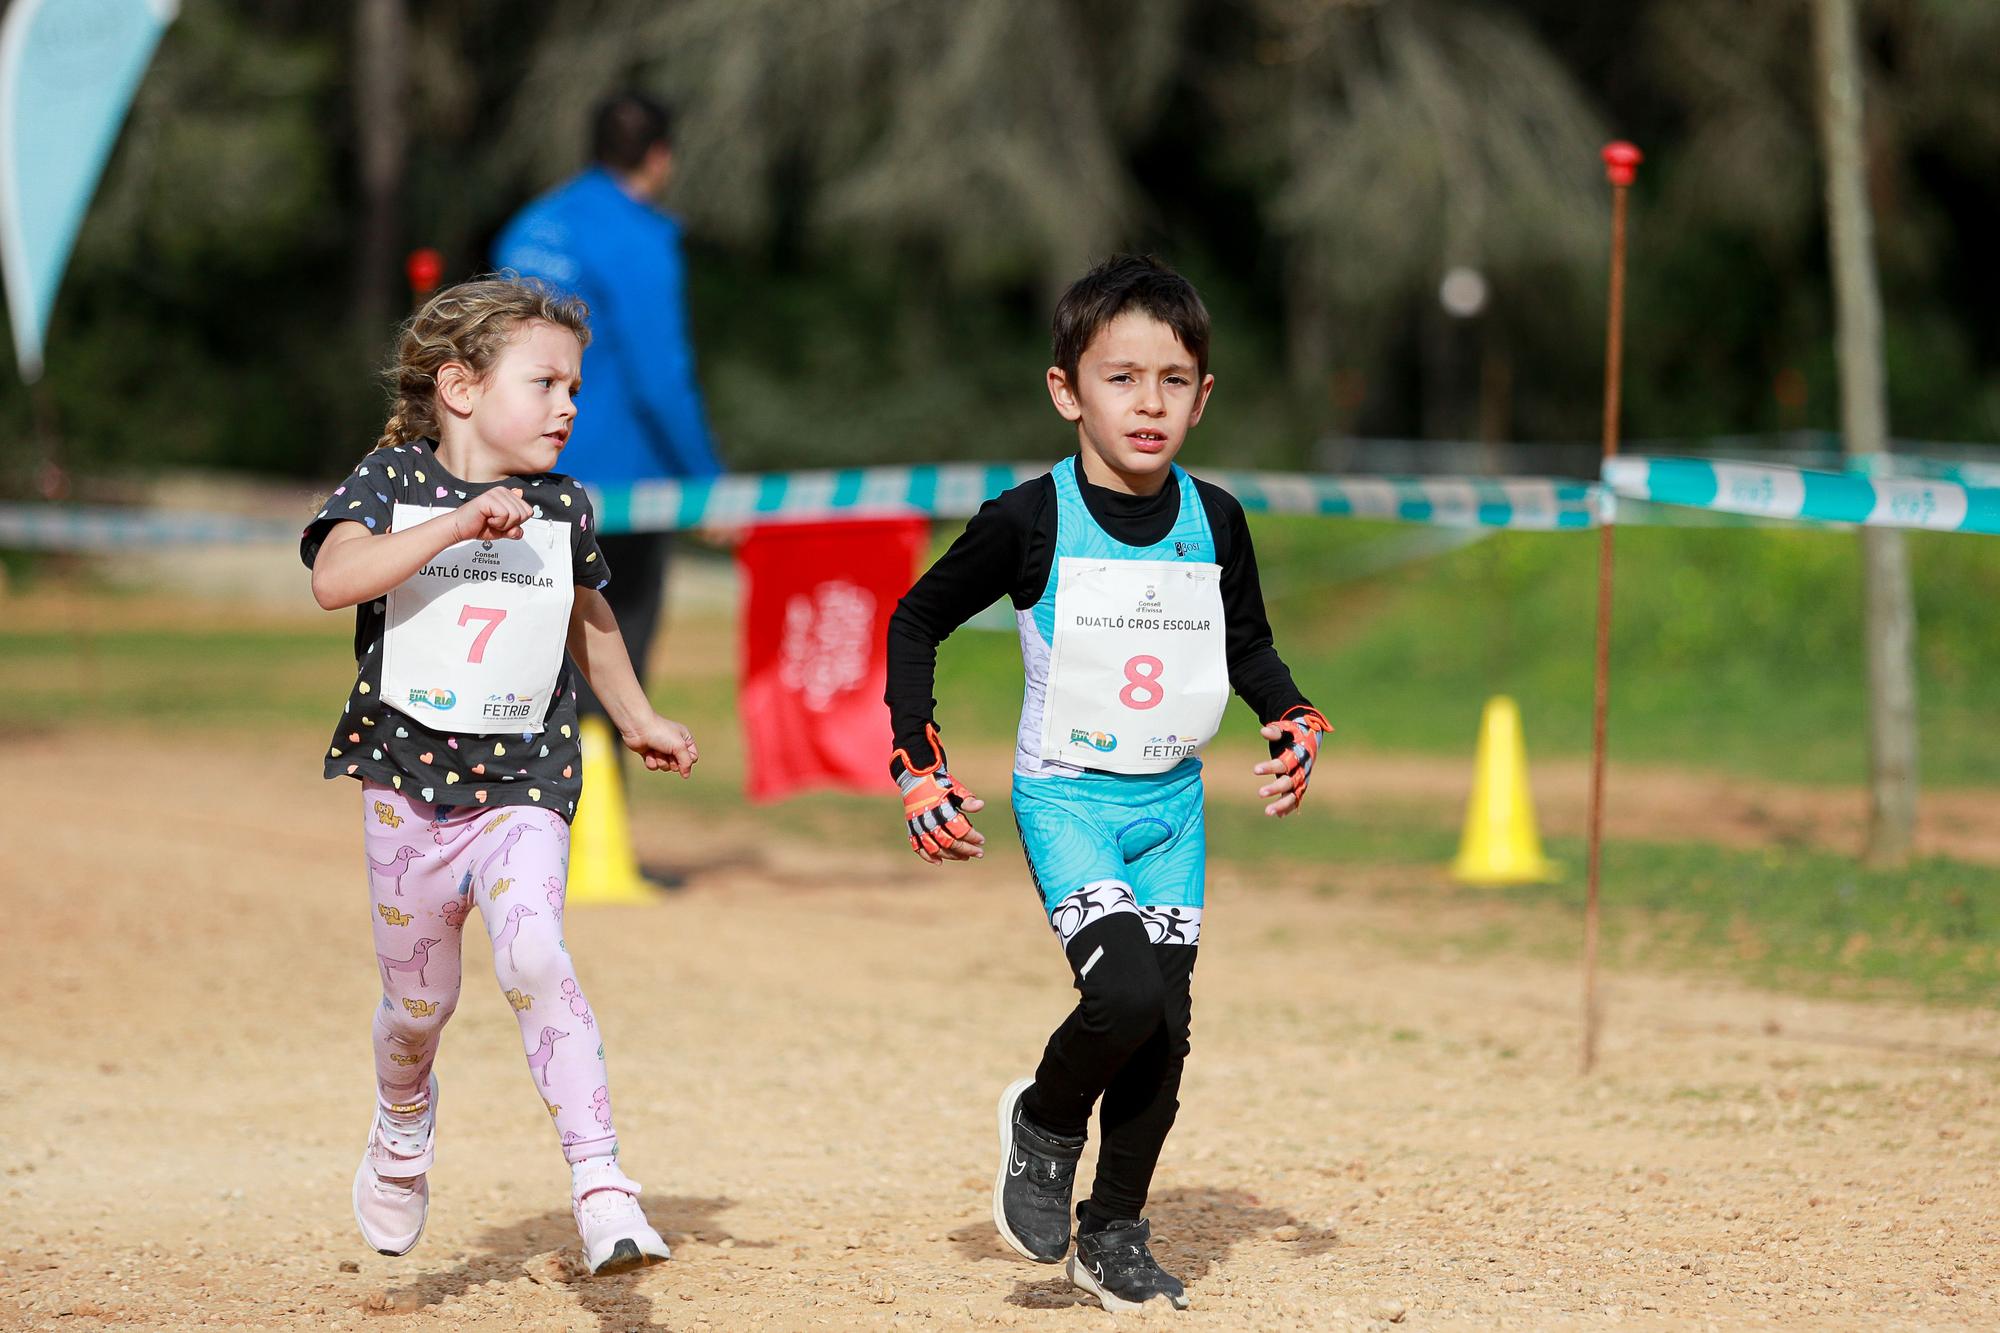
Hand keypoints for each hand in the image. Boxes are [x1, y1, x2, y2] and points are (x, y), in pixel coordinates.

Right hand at [454, 487, 533, 542]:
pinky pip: (505, 515)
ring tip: (491, 521)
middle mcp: (503, 491)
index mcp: (508, 495)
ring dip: (503, 525)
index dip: (517, 523)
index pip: (528, 511)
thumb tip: (531, 513)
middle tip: (495, 523)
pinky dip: (497, 523)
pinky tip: (487, 519)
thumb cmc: (479, 527)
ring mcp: (496, 493)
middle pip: (524, 514)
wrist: (460, 529)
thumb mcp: (504, 529)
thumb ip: (517, 525)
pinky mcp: (488, 498)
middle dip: (511, 525)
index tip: (502, 523)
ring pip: (516, 515)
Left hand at [624, 714, 697, 776]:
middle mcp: (674, 745)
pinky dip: (651, 761)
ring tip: (655, 750)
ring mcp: (662, 750)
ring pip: (666, 767)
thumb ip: (686, 762)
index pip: (693, 758)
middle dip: (671, 761)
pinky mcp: (650, 754)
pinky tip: (647, 752)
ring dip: (660, 760)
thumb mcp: (679, 746)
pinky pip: (654, 766)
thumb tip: (686, 776)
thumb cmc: (661, 733)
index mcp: (685, 739)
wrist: (638, 728)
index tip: (679, 755)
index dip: (686, 760)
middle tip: (666, 752)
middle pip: (678, 765)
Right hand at [891, 724, 984, 863]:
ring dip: (951, 855)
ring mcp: (919, 825)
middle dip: (965, 849)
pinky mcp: (912, 828)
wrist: (916, 777)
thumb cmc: (940, 783)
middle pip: (949, 842)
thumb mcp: (956, 788)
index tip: (982, 840)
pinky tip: (939, 862)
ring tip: (964, 858)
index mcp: (941, 809)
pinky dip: (927, 856)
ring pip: (935, 847)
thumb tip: (980, 806)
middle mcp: (929, 819)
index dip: (972, 837)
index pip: (960, 829)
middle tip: (979, 853)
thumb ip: (967, 799)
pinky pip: (918, 847)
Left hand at [1253, 706, 1330, 816]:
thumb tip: (1264, 731)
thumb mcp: (1285, 729)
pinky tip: (1279, 816)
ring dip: (1282, 804)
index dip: (1270, 767)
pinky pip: (1296, 799)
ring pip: (1294, 795)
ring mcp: (1302, 779)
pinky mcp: (1300, 785)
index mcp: (1298, 755)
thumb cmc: (1293, 732)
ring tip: (1267, 812)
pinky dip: (1288, 807)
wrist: (1309, 737)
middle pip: (1290, 782)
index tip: (1254, 770)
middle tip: (1259, 793)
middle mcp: (1302, 769)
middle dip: (1276, 788)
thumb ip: (1275, 731)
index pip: (1284, 764)